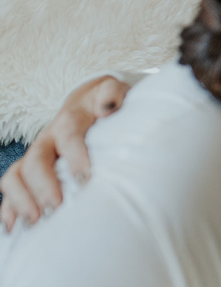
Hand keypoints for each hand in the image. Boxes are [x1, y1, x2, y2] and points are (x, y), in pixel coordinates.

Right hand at [0, 76, 128, 230]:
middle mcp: (47, 138)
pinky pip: (10, 188)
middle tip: (56, 207)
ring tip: (35, 221)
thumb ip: (111, 93)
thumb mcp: (112, 90)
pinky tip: (12, 229)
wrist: (87, 102)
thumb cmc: (104, 102)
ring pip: (15, 175)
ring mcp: (36, 155)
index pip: (69, 135)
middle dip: (43, 185)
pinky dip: (8, 208)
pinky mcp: (29, 171)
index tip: (84, 179)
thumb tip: (107, 108)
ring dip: (21, 199)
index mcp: (69, 120)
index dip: (74, 156)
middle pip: (36, 160)